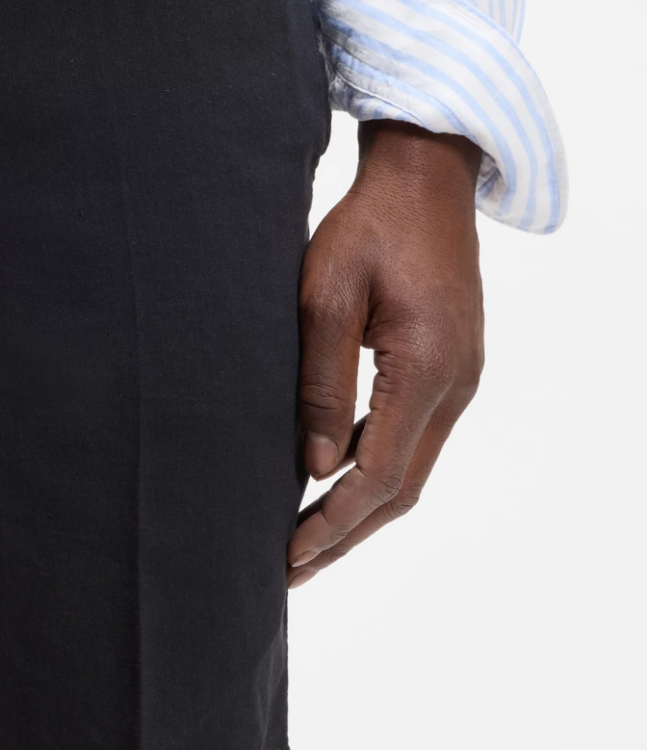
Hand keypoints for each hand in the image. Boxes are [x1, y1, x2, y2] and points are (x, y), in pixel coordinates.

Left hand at [287, 121, 484, 586]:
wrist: (426, 177)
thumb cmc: (368, 225)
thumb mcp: (326, 296)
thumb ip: (321, 384)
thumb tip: (315, 469)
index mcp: (427, 367)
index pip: (381, 474)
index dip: (333, 522)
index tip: (288, 555)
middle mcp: (456, 384)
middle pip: (403, 488)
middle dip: (346, 535)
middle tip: (290, 571)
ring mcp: (460, 377)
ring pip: (411, 468)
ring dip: (360, 509)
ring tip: (305, 543)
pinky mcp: (450, 367)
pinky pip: (413, 437)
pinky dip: (374, 470)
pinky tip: (332, 482)